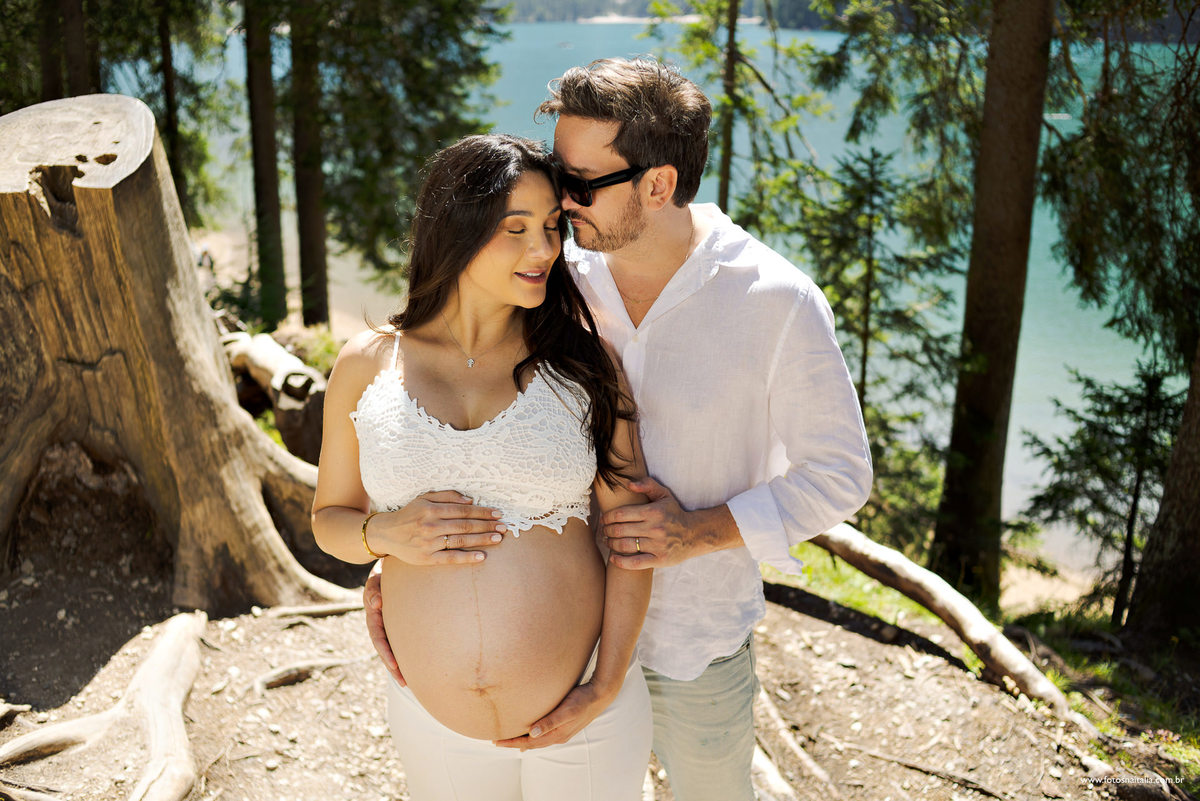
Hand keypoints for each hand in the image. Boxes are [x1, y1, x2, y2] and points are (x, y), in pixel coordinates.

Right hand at [363, 562, 403, 685]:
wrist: (390, 571)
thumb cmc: (382, 575)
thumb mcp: (375, 581)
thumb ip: (373, 591)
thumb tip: (377, 604)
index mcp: (373, 617)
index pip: (378, 638)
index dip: (385, 653)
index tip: (394, 665)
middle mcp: (380, 625)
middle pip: (386, 651)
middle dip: (393, 667)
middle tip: (404, 682)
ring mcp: (389, 627)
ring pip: (393, 650)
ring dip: (399, 667)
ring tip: (409, 684)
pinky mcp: (399, 627)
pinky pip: (402, 643)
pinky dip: (406, 656)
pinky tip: (416, 668)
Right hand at [372, 490, 505, 564]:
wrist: (386, 533)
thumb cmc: (409, 514)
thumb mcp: (424, 498)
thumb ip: (447, 496)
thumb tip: (470, 499)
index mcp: (432, 509)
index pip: (463, 510)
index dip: (483, 511)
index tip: (498, 513)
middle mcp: (431, 525)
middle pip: (465, 525)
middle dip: (487, 525)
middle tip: (504, 527)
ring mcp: (429, 543)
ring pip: (461, 540)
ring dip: (482, 539)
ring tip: (498, 538)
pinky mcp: (426, 558)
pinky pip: (450, 558)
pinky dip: (467, 557)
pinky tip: (482, 556)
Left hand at [492, 682, 611, 749]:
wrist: (600, 694)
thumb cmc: (583, 700)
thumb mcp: (567, 710)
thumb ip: (550, 722)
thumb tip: (532, 733)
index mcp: (557, 734)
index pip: (529, 743)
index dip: (512, 743)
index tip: (496, 742)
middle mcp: (558, 735)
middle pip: (531, 744)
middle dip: (514, 743)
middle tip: (497, 741)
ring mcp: (561, 730)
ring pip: (537, 739)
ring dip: (523, 739)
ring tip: (510, 739)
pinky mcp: (563, 723)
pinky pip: (544, 733)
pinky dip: (533, 734)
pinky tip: (530, 730)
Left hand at [601, 477, 694, 567]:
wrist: (694, 534)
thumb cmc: (673, 513)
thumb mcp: (664, 495)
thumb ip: (647, 485)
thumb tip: (628, 483)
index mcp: (653, 511)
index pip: (621, 514)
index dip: (607, 517)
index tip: (604, 519)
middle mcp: (655, 528)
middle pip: (620, 530)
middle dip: (607, 531)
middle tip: (604, 531)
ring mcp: (657, 545)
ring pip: (625, 546)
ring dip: (611, 544)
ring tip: (607, 541)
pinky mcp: (659, 559)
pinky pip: (635, 562)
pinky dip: (620, 561)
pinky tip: (613, 558)